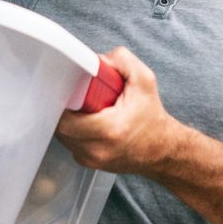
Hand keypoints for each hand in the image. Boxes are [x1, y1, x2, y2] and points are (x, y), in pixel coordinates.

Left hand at [55, 47, 184, 174]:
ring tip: (87, 111)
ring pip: (63, 137)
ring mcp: (92, 160)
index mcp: (110, 129)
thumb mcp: (144, 81)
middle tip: (79, 99)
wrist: (162, 149)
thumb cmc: (152, 117)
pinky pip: (71, 144)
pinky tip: (89, 123)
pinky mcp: (89, 164)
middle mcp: (98, 149)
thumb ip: (122, 61)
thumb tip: (97, 59)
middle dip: (66, 109)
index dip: (64, 102)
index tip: (70, 91)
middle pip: (60, 127)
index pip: (66, 119)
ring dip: (69, 121)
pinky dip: (75, 133)